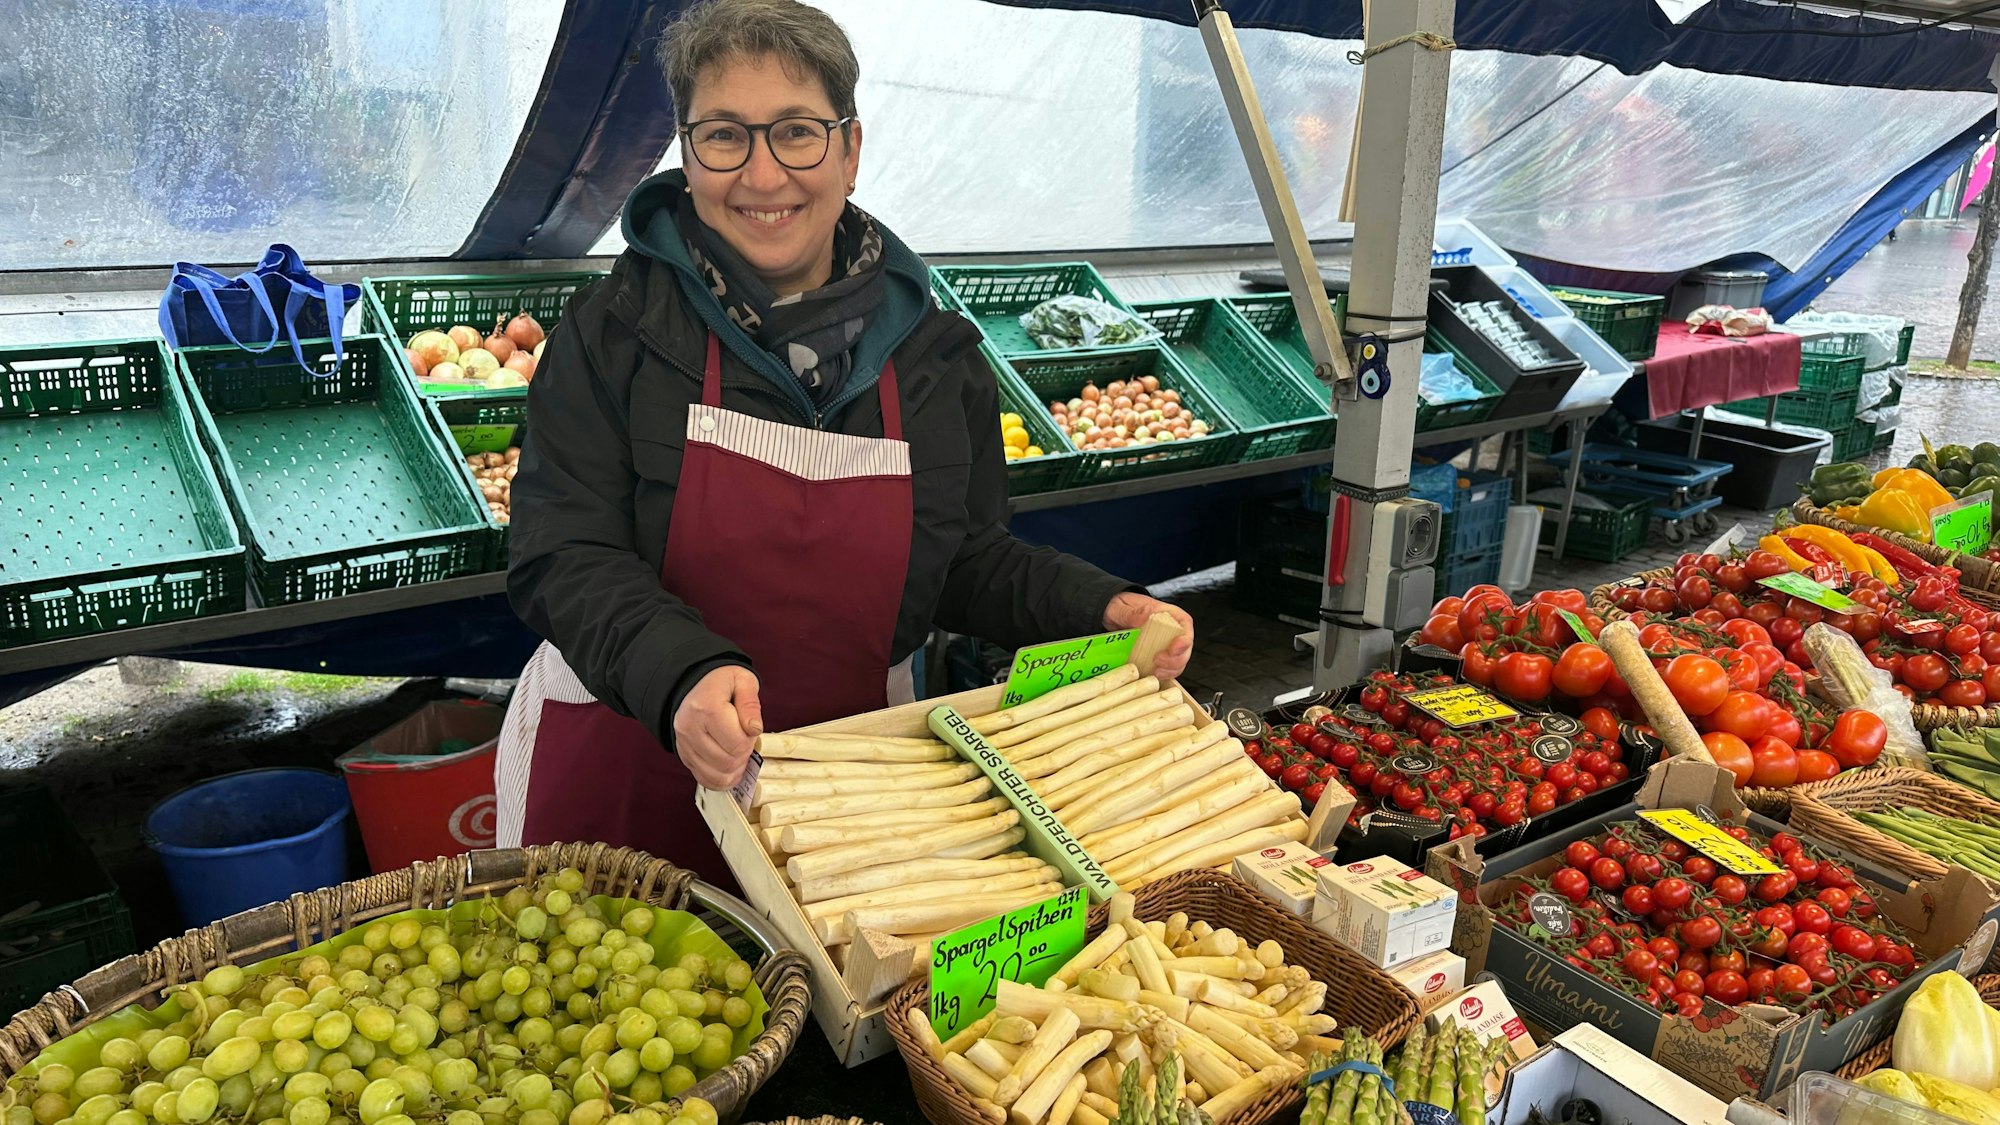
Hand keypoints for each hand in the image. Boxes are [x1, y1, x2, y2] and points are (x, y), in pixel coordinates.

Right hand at [673, 666, 762, 788]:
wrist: (696, 685)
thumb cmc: (723, 683)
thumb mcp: (743, 681)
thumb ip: (751, 704)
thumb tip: (754, 730)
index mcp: (706, 707)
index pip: (736, 743)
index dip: (750, 741)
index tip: (749, 729)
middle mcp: (689, 728)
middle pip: (727, 762)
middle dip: (744, 755)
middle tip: (744, 739)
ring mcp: (684, 744)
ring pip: (717, 776)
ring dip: (734, 769)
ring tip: (737, 751)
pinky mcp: (684, 756)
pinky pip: (706, 780)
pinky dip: (722, 778)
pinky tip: (729, 766)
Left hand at [1102, 591, 1193, 682]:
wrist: (1112, 617)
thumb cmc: (1121, 608)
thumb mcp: (1122, 607)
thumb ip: (1133, 612)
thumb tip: (1146, 614)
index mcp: (1167, 614)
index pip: (1185, 624)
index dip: (1184, 639)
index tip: (1174, 648)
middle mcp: (1171, 630)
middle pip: (1186, 646)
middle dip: (1177, 659)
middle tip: (1159, 661)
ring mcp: (1166, 644)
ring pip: (1180, 660)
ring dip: (1171, 669)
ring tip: (1157, 671)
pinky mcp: (1159, 656)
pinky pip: (1168, 668)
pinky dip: (1164, 674)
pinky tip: (1154, 675)